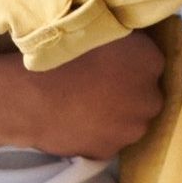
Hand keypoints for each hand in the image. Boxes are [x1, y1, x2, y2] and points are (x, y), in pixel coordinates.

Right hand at [22, 34, 167, 160]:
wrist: (31, 98)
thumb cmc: (61, 57)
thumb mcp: (97, 31)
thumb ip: (121, 40)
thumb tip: (124, 47)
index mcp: (149, 61)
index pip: (149, 62)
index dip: (128, 63)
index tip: (108, 63)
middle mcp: (150, 98)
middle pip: (145, 95)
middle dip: (128, 93)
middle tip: (96, 86)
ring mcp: (132, 130)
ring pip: (128, 122)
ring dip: (114, 116)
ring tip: (83, 105)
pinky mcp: (110, 151)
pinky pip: (107, 140)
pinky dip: (96, 133)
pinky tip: (75, 121)